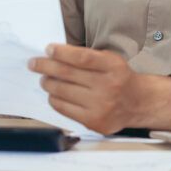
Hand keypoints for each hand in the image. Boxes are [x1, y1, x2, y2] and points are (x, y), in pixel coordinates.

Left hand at [28, 44, 170, 134]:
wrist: (137, 103)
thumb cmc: (118, 77)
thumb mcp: (109, 60)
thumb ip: (86, 57)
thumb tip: (54, 54)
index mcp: (113, 66)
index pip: (82, 58)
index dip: (62, 52)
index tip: (48, 49)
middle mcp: (108, 86)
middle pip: (67, 74)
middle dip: (46, 66)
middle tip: (34, 63)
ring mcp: (100, 106)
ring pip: (62, 91)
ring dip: (48, 83)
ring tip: (44, 78)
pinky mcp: (93, 121)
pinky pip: (64, 108)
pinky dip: (54, 99)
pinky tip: (52, 93)